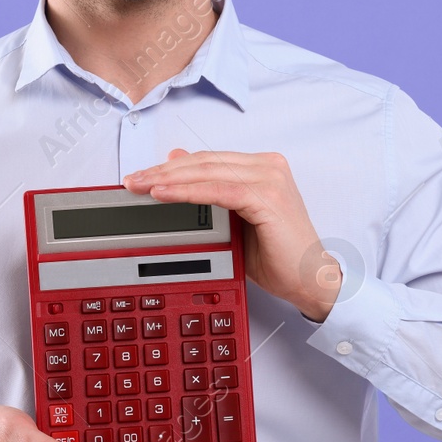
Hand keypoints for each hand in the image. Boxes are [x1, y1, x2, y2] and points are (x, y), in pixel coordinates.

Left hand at [123, 148, 342, 321]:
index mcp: (260, 167)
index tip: (141, 177)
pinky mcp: (268, 196)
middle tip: (131, 181)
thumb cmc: (276, 257)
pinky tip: (163, 194)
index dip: (171, 167)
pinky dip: (187, 192)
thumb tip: (175, 164)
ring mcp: (269, 178)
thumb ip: (208, 193)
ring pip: (206, 172)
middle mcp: (267, 166)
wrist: (310, 281)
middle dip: (162, 171)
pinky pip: (218, 190)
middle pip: (202, 162)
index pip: (206, 161)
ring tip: (140, 187)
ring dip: (168, 179)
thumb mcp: (232, 222)